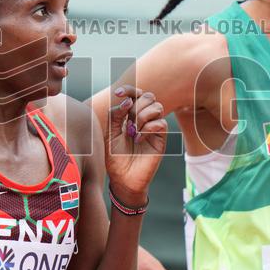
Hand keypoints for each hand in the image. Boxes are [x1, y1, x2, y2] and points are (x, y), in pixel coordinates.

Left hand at [104, 85, 167, 205]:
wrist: (123, 179)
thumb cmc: (114, 157)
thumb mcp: (109, 134)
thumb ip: (115, 116)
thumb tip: (127, 102)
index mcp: (131, 115)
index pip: (135, 94)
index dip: (129, 90)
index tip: (118, 94)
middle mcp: (144, 119)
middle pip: (148, 96)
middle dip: (136, 105)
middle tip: (127, 121)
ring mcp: (153, 128)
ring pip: (157, 107)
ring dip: (142, 116)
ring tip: (132, 131)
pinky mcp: (160, 139)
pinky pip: (160, 123)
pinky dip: (147, 128)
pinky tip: (138, 139)